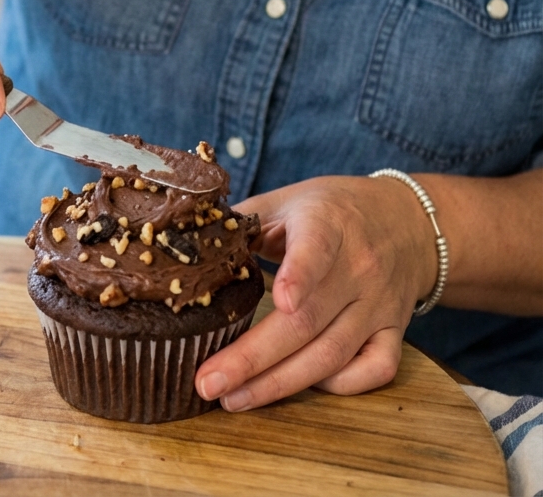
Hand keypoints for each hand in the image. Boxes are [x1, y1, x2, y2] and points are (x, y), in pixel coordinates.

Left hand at [195, 175, 438, 409]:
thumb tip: (190, 240)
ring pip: (332, 354)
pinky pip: (372, 370)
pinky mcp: (394, 331)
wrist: (407, 222)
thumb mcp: (290, 200)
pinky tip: (299, 386)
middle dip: (255, 357)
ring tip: (233, 398)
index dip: (299, 275)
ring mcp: (379, 305)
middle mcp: (359, 268)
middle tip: (209, 381)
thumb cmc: (334, 210)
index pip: (317, 249)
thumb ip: (245, 219)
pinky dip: (338, 386)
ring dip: (280, 383)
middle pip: (308, 321)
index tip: (280, 299)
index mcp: (328, 225)